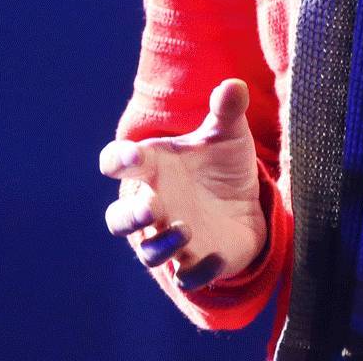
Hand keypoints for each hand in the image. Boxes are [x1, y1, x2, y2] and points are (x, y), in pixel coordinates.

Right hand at [99, 79, 269, 291]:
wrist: (244, 202)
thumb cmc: (220, 163)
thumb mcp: (227, 133)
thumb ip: (227, 110)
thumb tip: (235, 85)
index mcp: (151, 167)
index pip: (118, 163)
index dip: (118, 161)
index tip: (132, 156)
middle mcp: (153, 205)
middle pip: (119, 219)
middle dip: (130, 216)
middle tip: (150, 206)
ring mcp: (171, 236)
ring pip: (148, 252)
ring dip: (161, 245)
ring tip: (184, 229)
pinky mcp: (196, 262)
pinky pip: (188, 277)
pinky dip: (198, 271)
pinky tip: (217, 257)